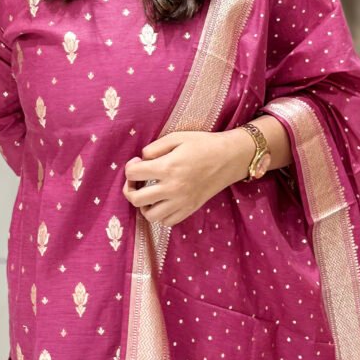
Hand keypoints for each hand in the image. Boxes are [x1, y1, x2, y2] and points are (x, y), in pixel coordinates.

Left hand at [122, 129, 249, 227]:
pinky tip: (162, 202)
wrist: (230, 158)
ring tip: (148, 194)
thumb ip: (154, 148)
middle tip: (136, 181)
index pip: (133, 174)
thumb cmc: (203, 144)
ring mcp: (181, 202)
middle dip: (129, 188)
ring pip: (149, 215)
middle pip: (136, 199)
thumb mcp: (177, 137)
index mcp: (167, 167)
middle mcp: (172, 188)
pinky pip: (166, 221)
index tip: (137, 162)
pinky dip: (160, 214)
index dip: (130, 166)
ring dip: (144, 205)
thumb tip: (141, 159)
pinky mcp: (190, 209)